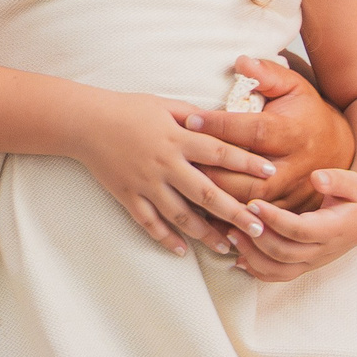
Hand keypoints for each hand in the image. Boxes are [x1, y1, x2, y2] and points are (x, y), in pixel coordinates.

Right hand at [72, 91, 274, 257]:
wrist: (84, 122)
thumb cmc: (127, 108)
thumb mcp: (165, 105)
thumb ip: (195, 116)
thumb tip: (225, 122)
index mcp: (177, 137)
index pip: (220, 152)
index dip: (247, 162)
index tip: (272, 174)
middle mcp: (164, 163)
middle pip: (206, 192)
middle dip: (234, 211)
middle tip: (259, 228)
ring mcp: (146, 183)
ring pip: (180, 215)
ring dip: (205, 233)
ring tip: (227, 247)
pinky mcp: (128, 196)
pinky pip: (149, 223)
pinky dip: (165, 239)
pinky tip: (182, 251)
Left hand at [196, 55, 355, 210]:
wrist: (340, 148)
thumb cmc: (307, 113)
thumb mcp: (294, 87)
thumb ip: (267, 74)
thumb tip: (241, 62)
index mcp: (292, 132)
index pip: (252, 130)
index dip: (220, 126)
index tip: (190, 120)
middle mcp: (295, 166)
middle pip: (249, 175)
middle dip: (214, 170)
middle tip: (179, 161)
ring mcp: (293, 193)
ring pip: (252, 203)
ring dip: (220, 199)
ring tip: (187, 188)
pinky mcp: (290, 211)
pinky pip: (260, 221)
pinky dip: (233, 220)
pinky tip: (206, 215)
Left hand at [230, 168, 356, 280]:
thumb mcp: (354, 182)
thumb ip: (337, 180)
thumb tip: (317, 178)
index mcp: (334, 229)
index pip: (300, 230)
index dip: (275, 220)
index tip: (253, 203)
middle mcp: (323, 251)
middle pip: (285, 253)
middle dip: (257, 236)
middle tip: (236, 216)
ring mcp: (313, 261)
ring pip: (279, 270)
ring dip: (253, 255)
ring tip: (231, 234)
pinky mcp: (305, 265)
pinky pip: (279, 276)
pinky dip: (257, 270)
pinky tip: (238, 257)